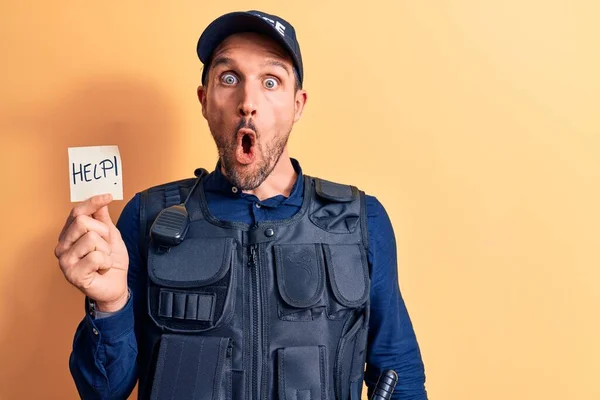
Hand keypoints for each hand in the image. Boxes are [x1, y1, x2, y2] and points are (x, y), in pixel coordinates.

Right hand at [54, 194, 128, 311]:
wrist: (116, 286)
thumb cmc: (111, 261)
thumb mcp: (110, 236)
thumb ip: (103, 219)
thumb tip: (101, 201)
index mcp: (69, 235)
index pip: (78, 212)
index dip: (92, 202)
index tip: (108, 196)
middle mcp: (62, 246)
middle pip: (83, 222)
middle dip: (103, 233)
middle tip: (106, 247)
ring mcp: (65, 261)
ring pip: (91, 238)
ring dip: (106, 250)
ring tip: (103, 260)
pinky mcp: (72, 274)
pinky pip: (96, 257)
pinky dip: (105, 262)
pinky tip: (101, 269)